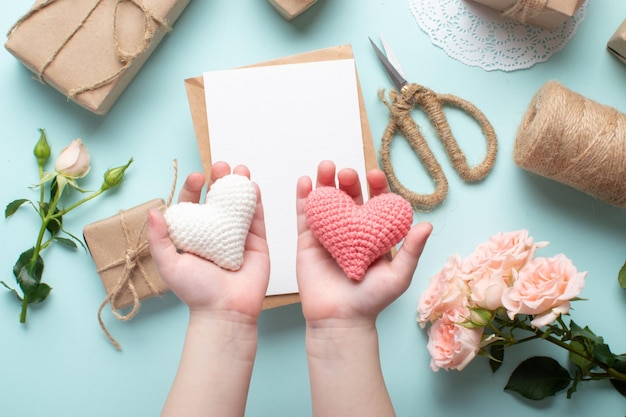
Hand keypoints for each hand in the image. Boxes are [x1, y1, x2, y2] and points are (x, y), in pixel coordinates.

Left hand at [147, 162, 269, 320]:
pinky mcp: (256, 241)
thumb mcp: (169, 264)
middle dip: (219, 179)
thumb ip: (159, 238)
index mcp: (193, 236)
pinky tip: (252, 185)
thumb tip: (152, 211)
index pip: (192, 205)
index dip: (194, 188)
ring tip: (239, 169)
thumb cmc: (196, 292)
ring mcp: (237, 235)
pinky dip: (255, 200)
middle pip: (217, 199)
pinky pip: (257, 217)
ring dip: (238, 185)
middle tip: (221, 165)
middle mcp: (214, 233)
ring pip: (238, 204)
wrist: (226, 311)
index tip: (197, 176)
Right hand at [296, 160, 431, 326]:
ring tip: (326, 166)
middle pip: (349, 197)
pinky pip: (305, 215)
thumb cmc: (372, 300)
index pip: (376, 203)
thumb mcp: (399, 275)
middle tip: (347, 172)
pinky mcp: (308, 242)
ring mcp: (328, 234)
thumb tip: (428, 224)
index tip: (375, 175)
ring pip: (327, 201)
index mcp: (374, 235)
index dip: (376, 187)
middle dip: (348, 181)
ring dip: (325, 181)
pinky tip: (304, 180)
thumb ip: (412, 250)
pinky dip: (303, 197)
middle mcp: (351, 231)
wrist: (341, 319)